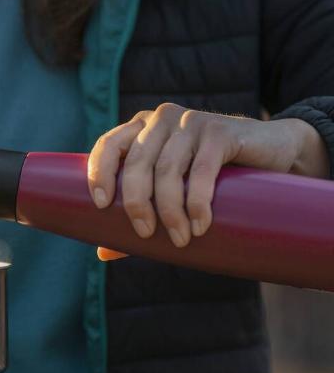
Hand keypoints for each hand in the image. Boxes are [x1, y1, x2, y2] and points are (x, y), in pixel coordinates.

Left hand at [88, 103, 327, 257]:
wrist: (272, 152)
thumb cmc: (211, 177)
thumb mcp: (173, 192)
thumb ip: (138, 218)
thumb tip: (103, 252)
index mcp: (141, 129)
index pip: (108, 145)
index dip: (99, 172)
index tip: (101, 205)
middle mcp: (161, 120)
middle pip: (137, 163)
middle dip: (137, 203)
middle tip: (145, 233)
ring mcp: (191, 122)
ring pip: (168, 170)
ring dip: (170, 210)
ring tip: (180, 239)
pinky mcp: (220, 131)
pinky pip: (201, 170)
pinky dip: (197, 202)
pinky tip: (200, 224)